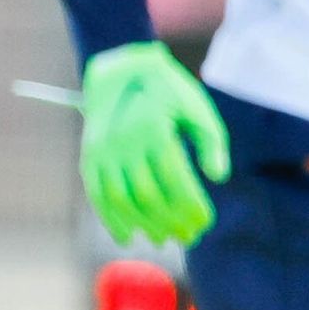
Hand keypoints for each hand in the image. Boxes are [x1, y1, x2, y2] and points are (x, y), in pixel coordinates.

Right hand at [79, 41, 230, 246]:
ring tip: (165, 238)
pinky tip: (127, 236)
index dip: (190, 205)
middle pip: (149, 195)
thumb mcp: (198, 110)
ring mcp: (103, 152)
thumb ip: (211, 143)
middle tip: (190, 236)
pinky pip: (98, 195)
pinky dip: (111, 219)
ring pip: (122, 199)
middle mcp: (125, 143)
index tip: (206, 222)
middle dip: (171, 220)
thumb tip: (219, 177)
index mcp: (155, 130)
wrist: (123, 70)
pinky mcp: (89, 158)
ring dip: (144, 224)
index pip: (175, 179)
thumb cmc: (170, 92)